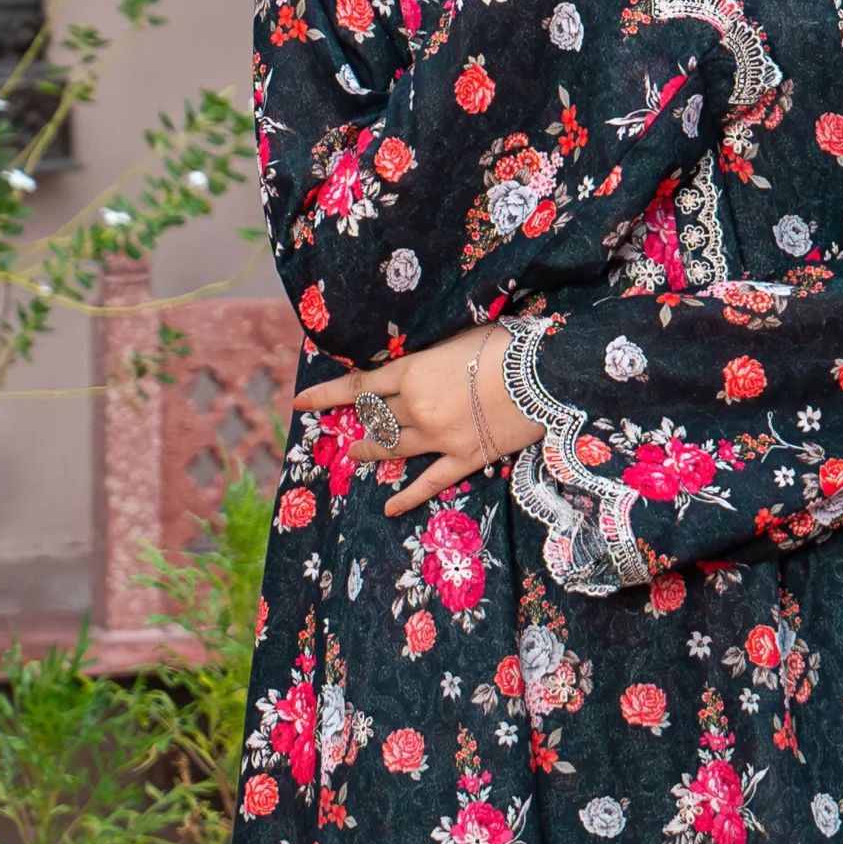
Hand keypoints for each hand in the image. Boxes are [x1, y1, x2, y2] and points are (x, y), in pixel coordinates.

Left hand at [295, 324, 544, 517]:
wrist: (542, 373)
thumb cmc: (503, 344)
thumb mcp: (457, 336)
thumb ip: (429, 353)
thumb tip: (414, 357)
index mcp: (410, 373)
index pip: (357, 386)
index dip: (326, 396)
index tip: (300, 404)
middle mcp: (415, 408)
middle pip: (375, 418)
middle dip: (358, 422)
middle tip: (343, 430)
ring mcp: (438, 438)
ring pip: (392, 448)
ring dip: (371, 451)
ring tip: (356, 454)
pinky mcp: (465, 458)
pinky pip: (429, 482)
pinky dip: (408, 496)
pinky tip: (390, 507)